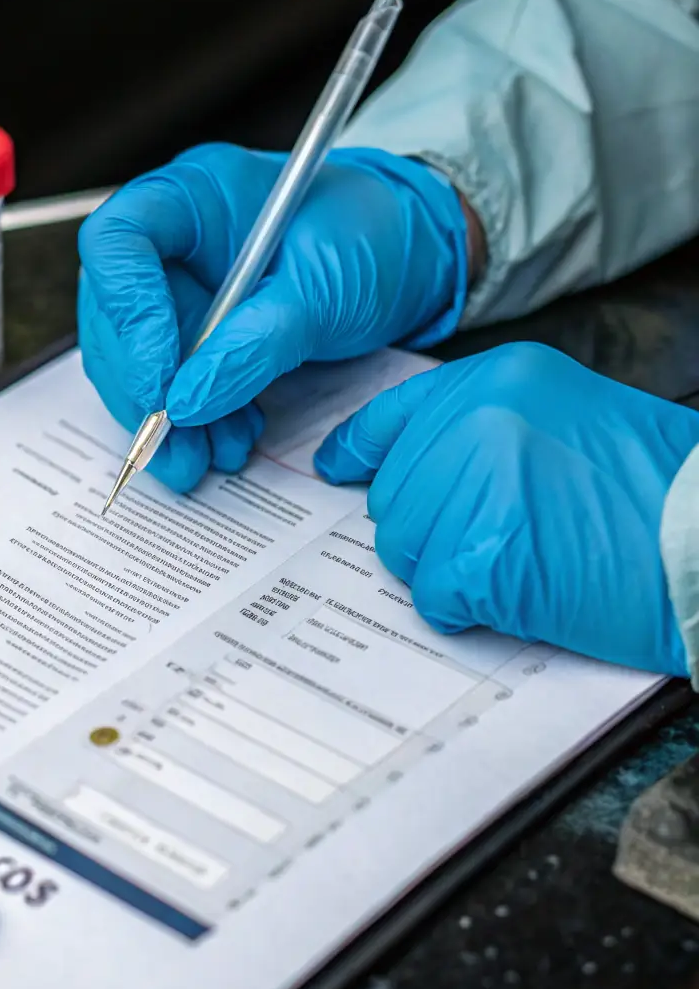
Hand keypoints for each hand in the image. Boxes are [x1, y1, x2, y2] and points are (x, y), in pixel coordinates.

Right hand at [77, 142, 468, 490]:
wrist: (411, 258)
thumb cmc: (373, 240)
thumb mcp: (324, 290)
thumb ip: (256, 342)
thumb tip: (188, 401)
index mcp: (196, 194)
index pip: (118, 241)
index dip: (127, 313)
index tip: (161, 381)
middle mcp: (174, 239)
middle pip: (114, 313)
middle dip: (142, 388)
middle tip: (173, 442)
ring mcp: (182, 288)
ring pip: (136, 360)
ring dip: (166, 417)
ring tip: (206, 456)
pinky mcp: (199, 333)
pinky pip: (174, 382)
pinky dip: (195, 420)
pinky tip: (229, 438)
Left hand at [314, 343, 698, 673]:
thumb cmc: (654, 491)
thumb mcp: (569, 420)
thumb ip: (489, 431)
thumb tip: (422, 474)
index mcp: (496, 379)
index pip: (398, 414)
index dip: (361, 447)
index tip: (335, 466)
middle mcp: (475, 421)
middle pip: (394, 496)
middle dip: (430, 531)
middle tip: (499, 541)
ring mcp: (473, 485)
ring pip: (405, 549)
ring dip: (450, 570)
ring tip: (524, 560)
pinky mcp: (480, 554)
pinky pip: (433, 595)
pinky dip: (469, 609)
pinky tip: (523, 589)